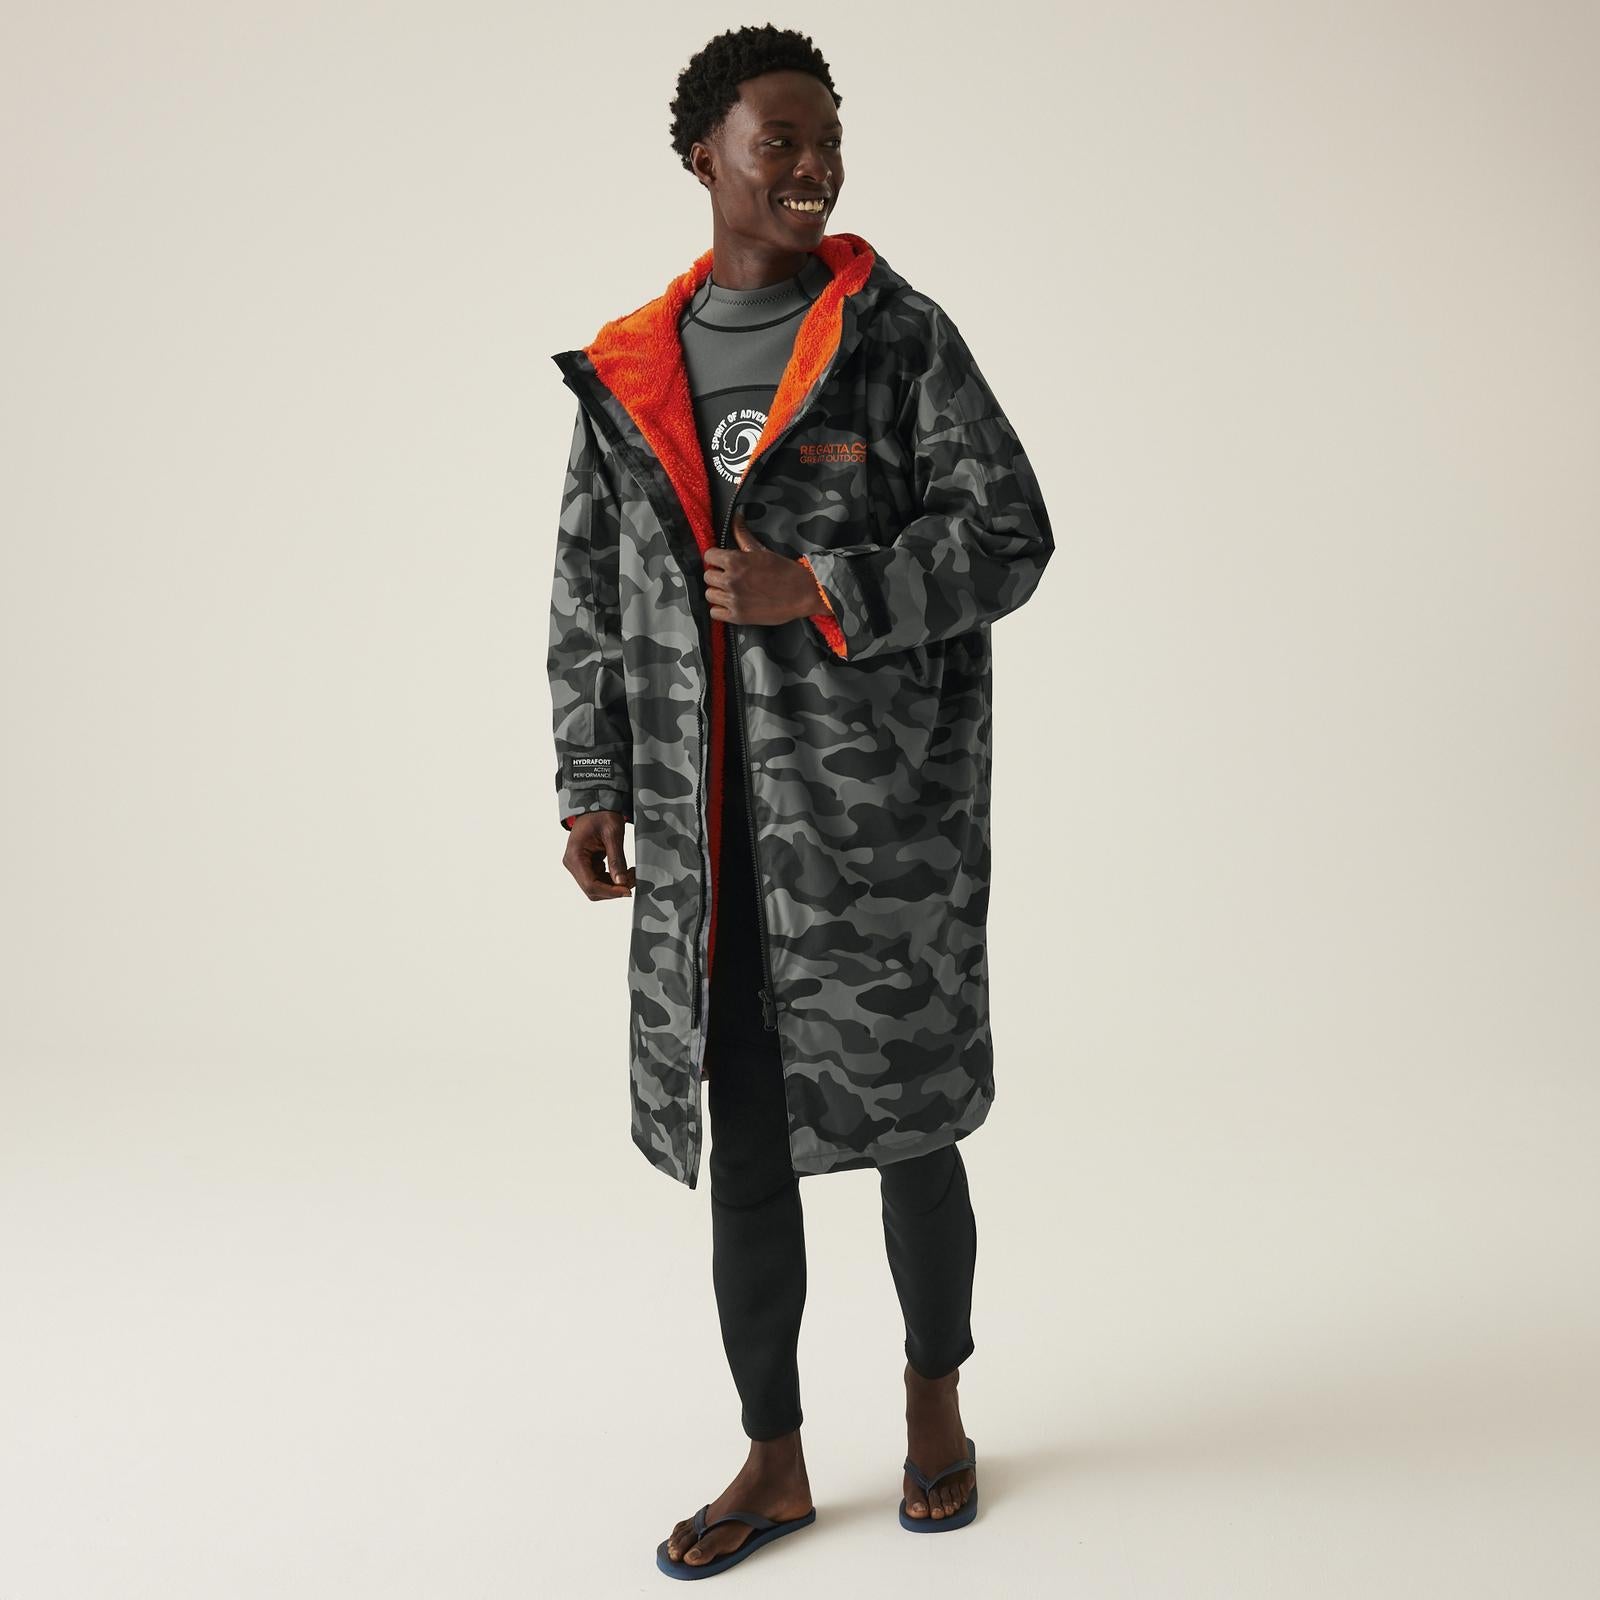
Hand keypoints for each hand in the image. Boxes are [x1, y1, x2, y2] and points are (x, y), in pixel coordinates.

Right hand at [563, 810, 633, 900]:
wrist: (596, 805)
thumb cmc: (602, 815)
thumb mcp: (613, 834)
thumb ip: (616, 859)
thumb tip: (621, 882)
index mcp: (575, 856)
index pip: (590, 884)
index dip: (610, 891)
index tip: (628, 890)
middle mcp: (573, 863)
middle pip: (592, 889)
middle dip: (614, 889)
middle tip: (633, 879)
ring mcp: (578, 865)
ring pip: (597, 887)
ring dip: (615, 886)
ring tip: (631, 874)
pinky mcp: (586, 865)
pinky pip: (599, 880)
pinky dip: (613, 880)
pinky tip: (624, 871)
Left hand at [702, 509, 822, 624]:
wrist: (803, 593)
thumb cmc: (784, 570)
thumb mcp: (761, 550)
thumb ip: (742, 535)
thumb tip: (736, 515)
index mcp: (735, 561)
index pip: (709, 556)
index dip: (716, 558)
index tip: (723, 563)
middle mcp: (731, 580)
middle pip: (708, 577)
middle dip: (718, 576)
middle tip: (731, 577)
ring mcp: (733, 600)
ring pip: (710, 595)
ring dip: (718, 593)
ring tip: (732, 591)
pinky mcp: (738, 617)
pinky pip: (715, 613)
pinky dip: (721, 609)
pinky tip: (732, 604)